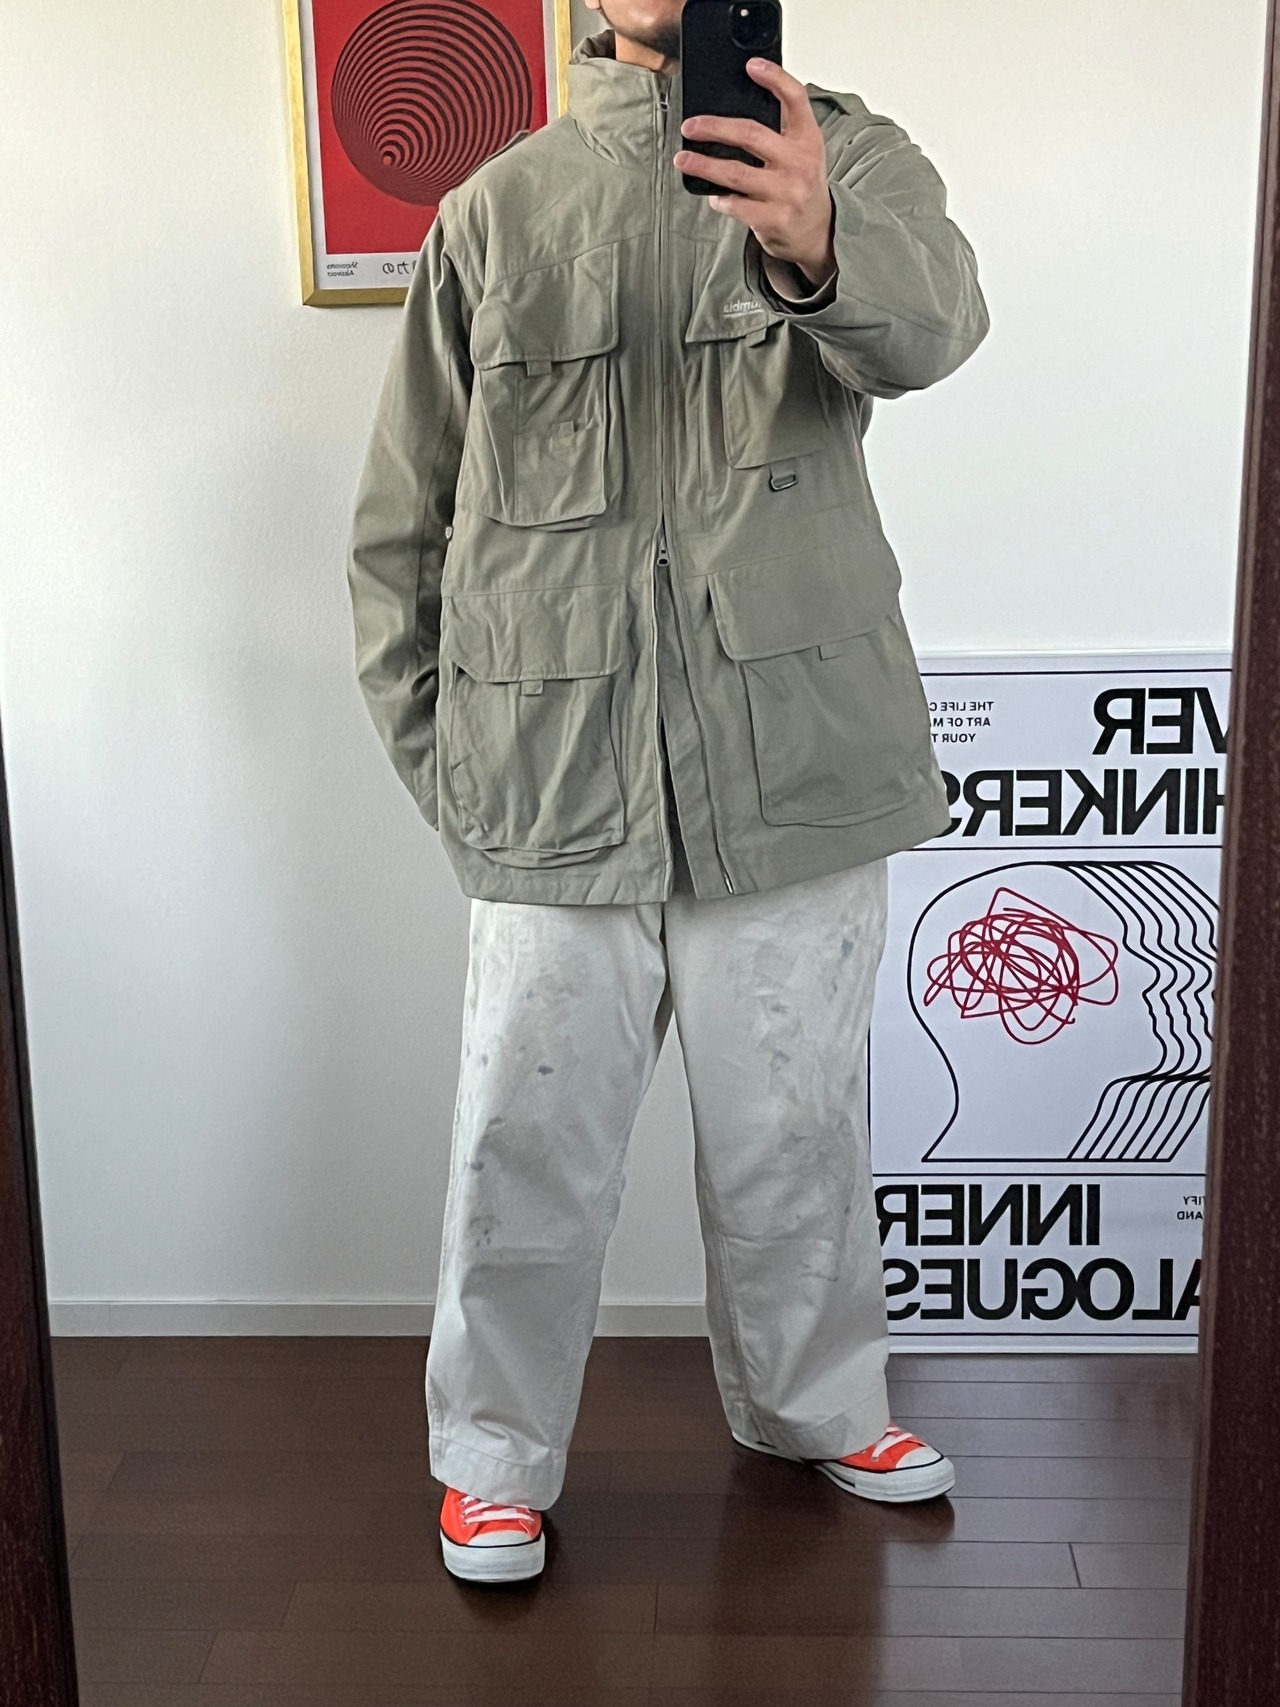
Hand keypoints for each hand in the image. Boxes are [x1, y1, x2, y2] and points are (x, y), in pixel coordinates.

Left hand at [673, 57, 835, 287]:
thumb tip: (734, 113)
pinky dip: (719, 199)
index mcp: (808, 139)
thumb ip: (781, 131)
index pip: (795, 99)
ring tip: (683, 159)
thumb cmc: (803, 187)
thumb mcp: (804, 152)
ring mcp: (786, 192)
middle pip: (750, 134)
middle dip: (714, 127)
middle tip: (691, 126)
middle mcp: (798, 163)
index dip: (774, 78)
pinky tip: (714, 196)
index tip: (751, 66)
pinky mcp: (772, 218)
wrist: (819, 233)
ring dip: (703, 165)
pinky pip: (735, 205)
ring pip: (734, 173)